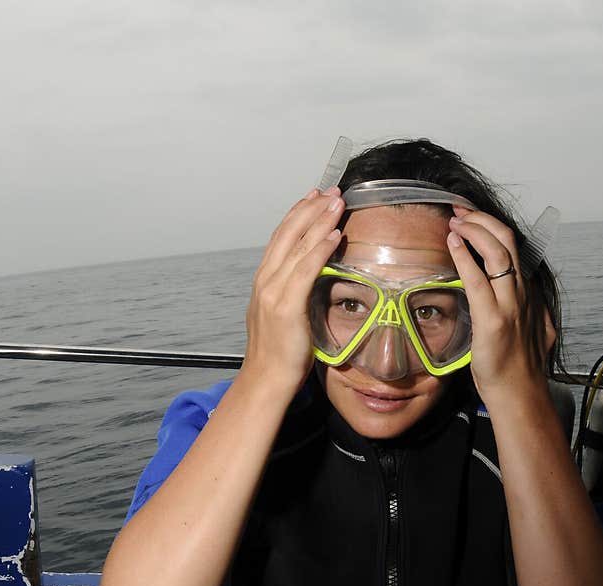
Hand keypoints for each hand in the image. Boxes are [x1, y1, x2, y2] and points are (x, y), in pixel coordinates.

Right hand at [242, 186, 344, 393]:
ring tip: (338, 202)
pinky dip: (320, 249)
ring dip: (320, 220)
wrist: (265, 379)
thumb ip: (292, 293)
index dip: (298, 213)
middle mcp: (266, 280)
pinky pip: (306, 270)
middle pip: (288, 233)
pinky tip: (334, 234)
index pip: (281, 237)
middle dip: (311, 208)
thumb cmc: (277, 353)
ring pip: (298, 246)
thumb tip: (310, 280)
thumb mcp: (283, 314)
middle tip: (332, 190)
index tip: (314, 196)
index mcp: (264, 281)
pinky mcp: (286, 306)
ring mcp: (273, 292)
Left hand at [446, 206, 555, 405]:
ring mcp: (511, 306)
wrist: (520, 394)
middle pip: (508, 241)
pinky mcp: (494, 321)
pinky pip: (478, 280)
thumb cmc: (517, 367)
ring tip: (454, 220)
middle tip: (459, 210)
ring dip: (474, 230)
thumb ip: (525, 308)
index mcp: (529, 293)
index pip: (514, 248)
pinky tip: (452, 243)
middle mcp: (523, 294)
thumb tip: (519, 295)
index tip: (473, 218)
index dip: (493, 228)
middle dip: (482, 219)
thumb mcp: (530, 329)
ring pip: (499, 252)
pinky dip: (465, 256)